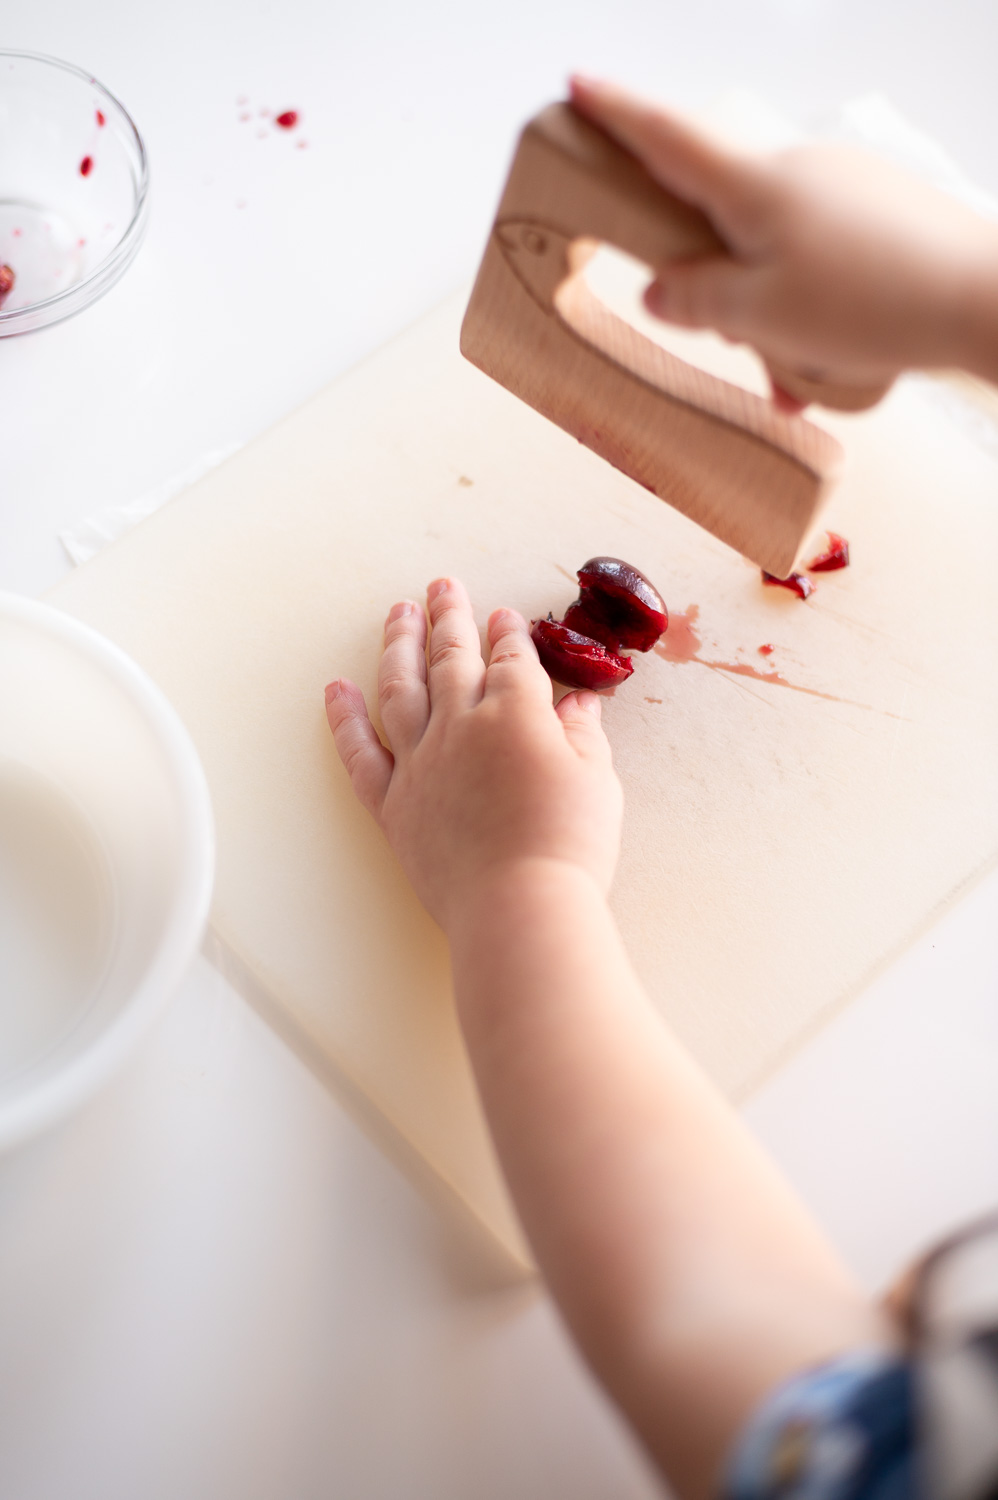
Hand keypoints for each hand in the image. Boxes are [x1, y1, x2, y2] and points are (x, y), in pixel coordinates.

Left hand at [324, 578, 622, 933]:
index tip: (501, 616)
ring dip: (397, 646)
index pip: (509, 658)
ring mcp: (420, 763)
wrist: (519, 906)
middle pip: (451, 657)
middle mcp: (460, 725)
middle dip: (448, 617)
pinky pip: (359, 753)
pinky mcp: (393, 804)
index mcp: (516, 713)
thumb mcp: (596, 781)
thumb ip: (583, 734)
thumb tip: (578, 703)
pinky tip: (335, 691)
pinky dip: (344, 719)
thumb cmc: (569, 846)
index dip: (506, 633)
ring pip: (400, 688)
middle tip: (441, 586)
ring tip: (397, 614)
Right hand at [570, 76, 997, 407]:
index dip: (615, 113)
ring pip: (768, 246)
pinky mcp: (876, 210)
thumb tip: (657, 288)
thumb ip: (695, 301)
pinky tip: (828, 361)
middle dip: (708, 273)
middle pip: (715, 208)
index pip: (665, 134)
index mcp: (753, 184)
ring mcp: (840, 185)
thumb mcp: (758, 317)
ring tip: (794, 368)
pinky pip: (816, 258)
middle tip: (722, 331)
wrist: (985, 298)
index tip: (578, 86)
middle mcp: (795, 169)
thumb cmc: (875, 303)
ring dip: (766, 310)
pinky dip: (808, 309)